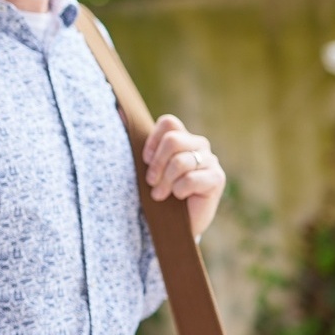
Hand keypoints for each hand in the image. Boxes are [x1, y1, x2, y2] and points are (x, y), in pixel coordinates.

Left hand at [143, 114, 225, 237]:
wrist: (177, 223)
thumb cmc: (160, 192)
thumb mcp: (146, 167)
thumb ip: (136, 141)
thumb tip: (117, 111)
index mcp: (182, 138)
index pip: (169, 123)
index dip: (152, 142)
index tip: (145, 161)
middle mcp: (199, 145)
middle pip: (172, 141)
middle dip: (157, 165)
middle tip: (151, 182)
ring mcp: (210, 160)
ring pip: (180, 161)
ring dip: (165, 182)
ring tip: (160, 194)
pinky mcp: (217, 178)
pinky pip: (190, 179)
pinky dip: (179, 191)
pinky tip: (179, 197)